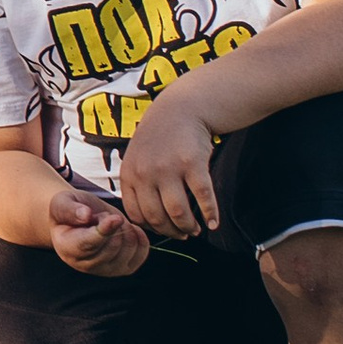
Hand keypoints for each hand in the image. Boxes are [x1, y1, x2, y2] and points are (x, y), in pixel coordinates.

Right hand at [47, 185, 149, 276]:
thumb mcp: (62, 202)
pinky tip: (128, 227)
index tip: (115, 218)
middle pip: (112, 246)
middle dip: (113, 223)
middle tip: (102, 215)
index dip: (104, 231)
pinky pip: (141, 254)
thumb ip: (70, 208)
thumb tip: (85, 215)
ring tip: (111, 222)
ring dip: (125, 228)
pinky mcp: (124, 269)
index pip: (89, 244)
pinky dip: (139, 237)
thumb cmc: (70, 211)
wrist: (79, 222)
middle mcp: (85, 265)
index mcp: (67, 248)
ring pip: (128, 249)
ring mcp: (106, 270)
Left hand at [118, 94, 221, 237]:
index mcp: (129, 174)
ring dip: (190, 227)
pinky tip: (214, 222)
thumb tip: (150, 221)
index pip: (136, 215)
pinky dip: (210, 214)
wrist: (182, 108)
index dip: (152, 228)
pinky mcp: (193, 164)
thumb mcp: (137, 158)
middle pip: (157, 218)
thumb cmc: (160, 138)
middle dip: (172, 232)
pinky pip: (203, 198)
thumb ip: (139, 185)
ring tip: (197, 230)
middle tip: (184, 234)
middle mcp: (145, 173)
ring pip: (179, 213)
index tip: (165, 230)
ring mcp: (169, 168)